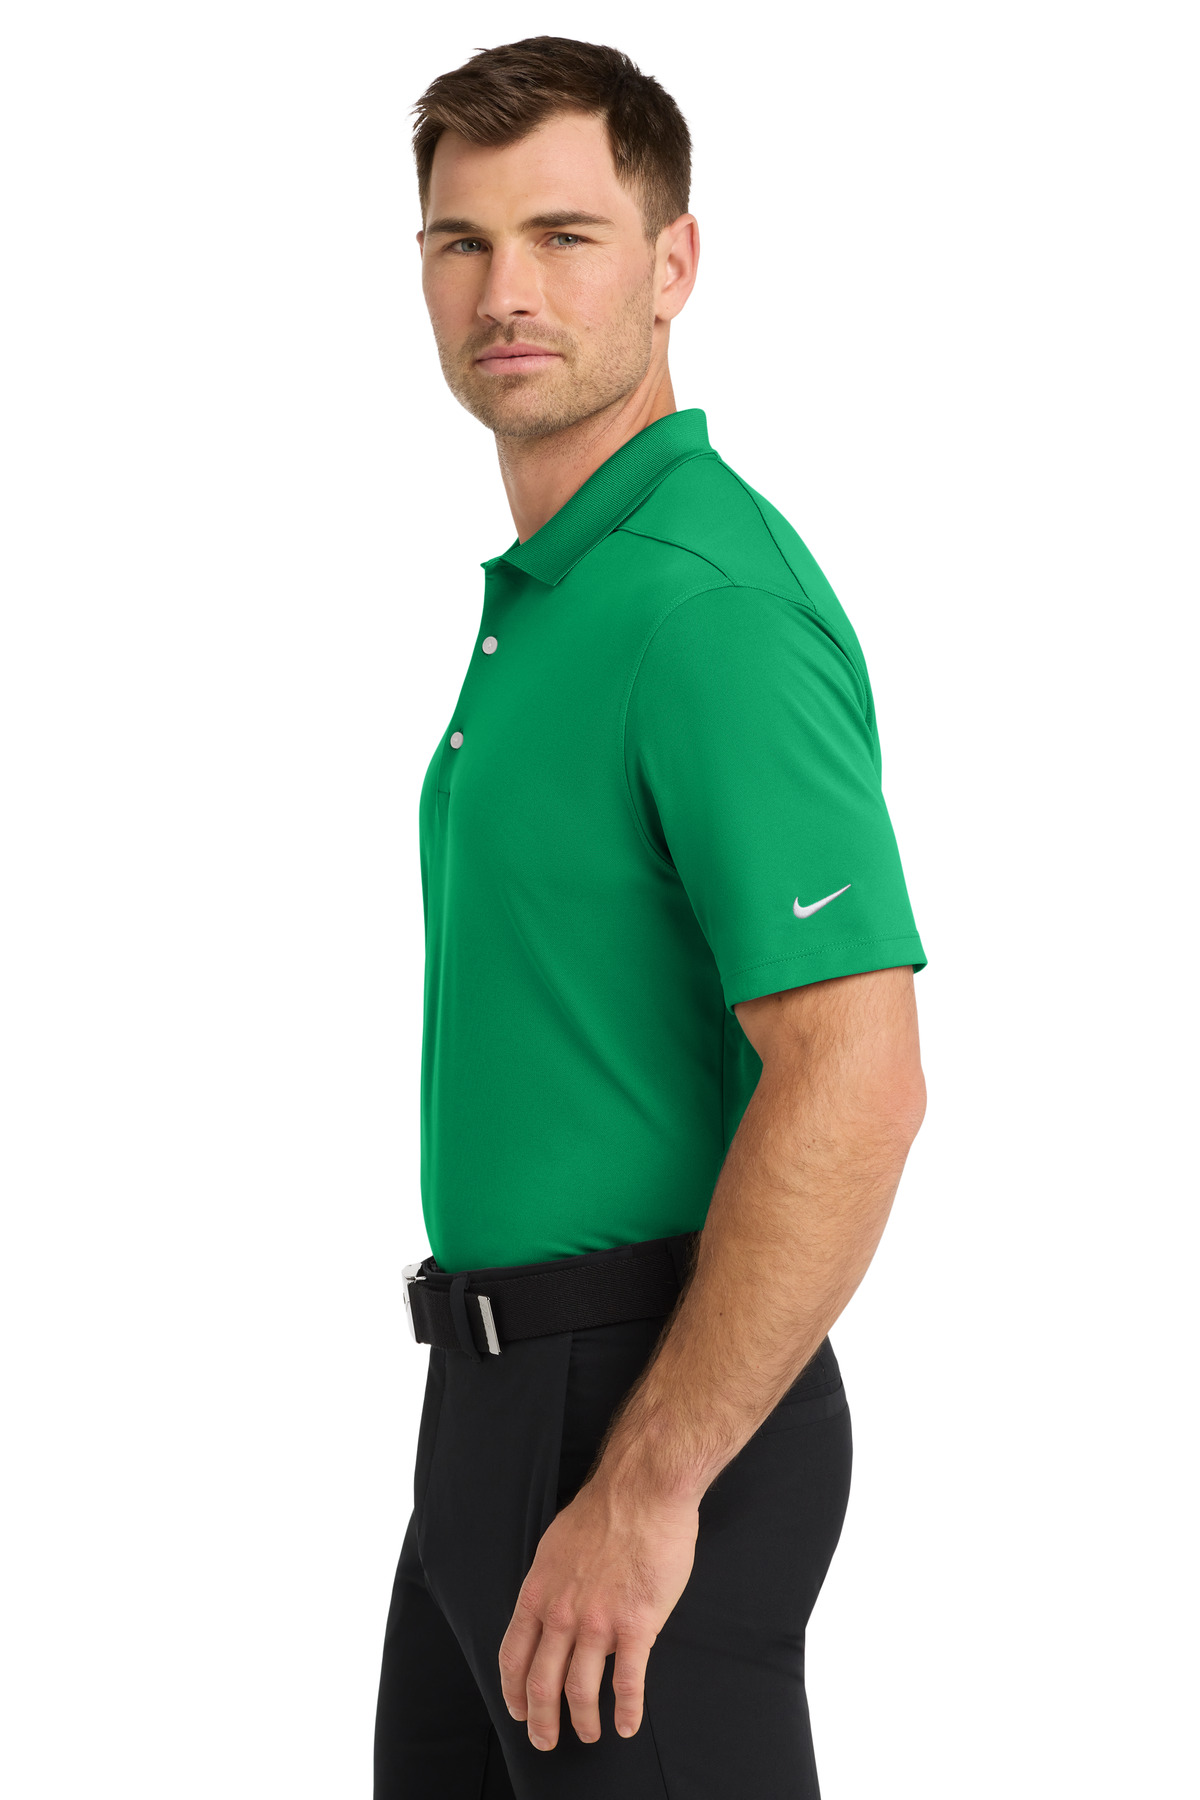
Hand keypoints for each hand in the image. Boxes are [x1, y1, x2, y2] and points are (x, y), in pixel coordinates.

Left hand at [497, 1473, 699, 1749]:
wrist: (642, 1489)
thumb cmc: (603, 1511)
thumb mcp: (557, 1546)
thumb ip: (553, 1584)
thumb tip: (555, 1611)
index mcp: (538, 1592)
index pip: (513, 1654)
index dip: (513, 1689)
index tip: (517, 1710)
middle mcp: (561, 1613)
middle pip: (541, 1683)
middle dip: (541, 1721)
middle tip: (545, 1741)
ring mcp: (598, 1622)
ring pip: (581, 1690)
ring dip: (583, 1721)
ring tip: (589, 1735)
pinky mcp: (637, 1625)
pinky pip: (628, 1682)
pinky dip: (627, 1711)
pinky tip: (628, 1725)